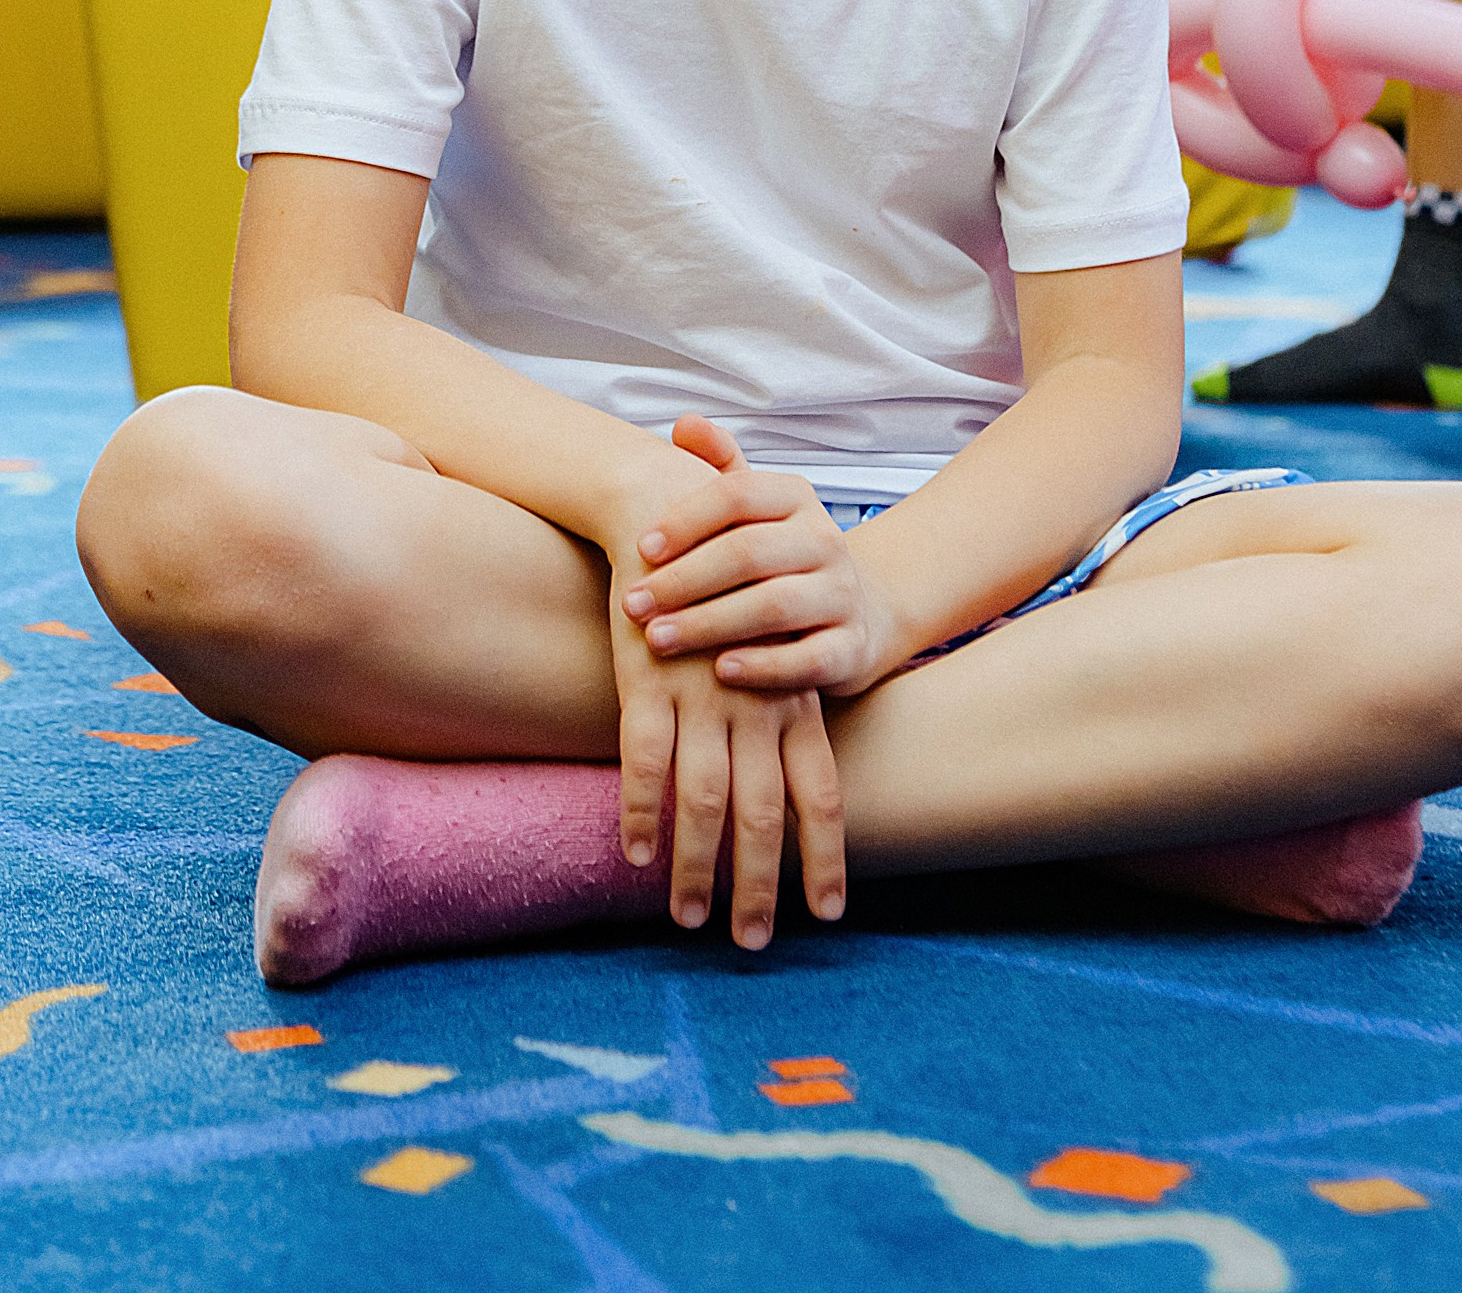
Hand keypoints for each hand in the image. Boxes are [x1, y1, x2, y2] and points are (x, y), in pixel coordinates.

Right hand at [607, 600, 843, 951]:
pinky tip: (634, 853)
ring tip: (689, 919)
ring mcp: (702, 694)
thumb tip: (783, 795)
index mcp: (793, 700)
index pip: (820, 792)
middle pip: (764, 812)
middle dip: (759, 885)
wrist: (671, 517)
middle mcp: (755, 704)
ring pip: (705, 798)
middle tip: (751, 943)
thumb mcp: (771, 655)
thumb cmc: (725, 594)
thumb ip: (781, 722)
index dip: (825, 855)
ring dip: (696, 866)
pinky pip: (645, 759)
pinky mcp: (649, 679)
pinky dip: (641, 811)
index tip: (828, 913)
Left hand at [621, 416, 899, 696]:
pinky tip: (720, 672)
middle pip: (748, 553)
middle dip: (683, 580)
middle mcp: (825, 539)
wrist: (854, 613)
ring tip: (657, 639)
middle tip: (633, 604)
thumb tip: (683, 423)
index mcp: (796, 496)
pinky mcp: (850, 646)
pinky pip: (808, 659)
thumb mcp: (753, 510)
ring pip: (774, 606)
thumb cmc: (777, 557)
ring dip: (708, 624)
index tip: (639, 548)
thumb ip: (718, 465)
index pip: (737, 495)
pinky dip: (763, 666)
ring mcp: (842, 594)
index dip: (685, 519)